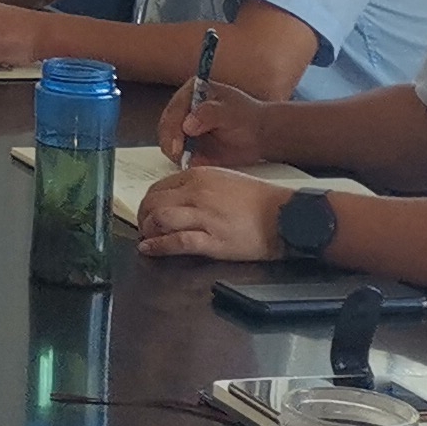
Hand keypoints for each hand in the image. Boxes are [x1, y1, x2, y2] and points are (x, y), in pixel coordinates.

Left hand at [136, 163, 287, 260]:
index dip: (147, 203)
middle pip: (153, 203)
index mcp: (199, 176)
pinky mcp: (213, 240)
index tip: (147, 212)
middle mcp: (198, 193)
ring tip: (147, 238)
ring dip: (147, 230)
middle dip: (142, 217)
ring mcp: (204, 216)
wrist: (283, 215)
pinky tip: (149, 249)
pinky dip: (158, 246)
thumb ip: (198, 186)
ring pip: (160, 219)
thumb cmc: (258, 200)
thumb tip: (176, 197)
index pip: (158, 187)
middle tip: (143, 228)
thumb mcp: (223, 180)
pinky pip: (176, 242)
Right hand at [159, 86, 282, 169]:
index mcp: (192, 92)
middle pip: (166, 126)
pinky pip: (177, 155)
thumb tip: (187, 124)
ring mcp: (183, 127)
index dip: (172, 128)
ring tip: (190, 160)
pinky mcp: (186, 145)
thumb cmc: (248, 118)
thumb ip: (210, 114)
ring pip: (168, 142)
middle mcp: (183, 108)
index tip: (178, 144)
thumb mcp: (232, 112)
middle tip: (180, 155)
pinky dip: (182, 161)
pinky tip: (195, 163)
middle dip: (171, 143)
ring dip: (176, 153)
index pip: (174, 109)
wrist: (259, 135)